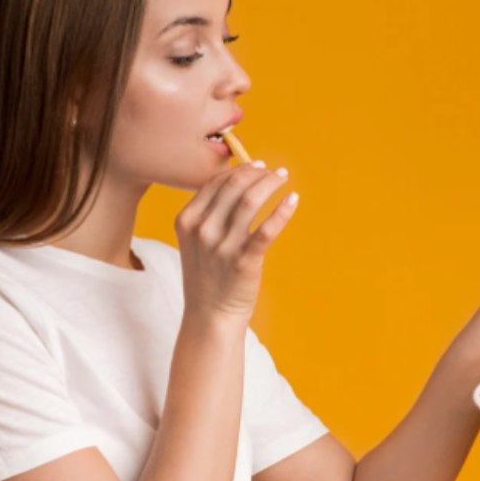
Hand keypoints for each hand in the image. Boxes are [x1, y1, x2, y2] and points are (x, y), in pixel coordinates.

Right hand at [175, 161, 297, 320]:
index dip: (239, 169)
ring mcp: (221, 246)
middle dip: (257, 173)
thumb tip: (240, 179)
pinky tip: (293, 199)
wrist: (209, 315)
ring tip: (283, 178)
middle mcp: (201, 230)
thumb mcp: (196, 240)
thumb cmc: (207, 274)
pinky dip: (282, 210)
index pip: (216, 182)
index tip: (257, 165)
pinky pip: (267, 229)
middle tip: (274, 172)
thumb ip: (210, 212)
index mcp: (186, 220)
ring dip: (271, 183)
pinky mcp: (243, 262)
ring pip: (251, 200)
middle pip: (234, 185)